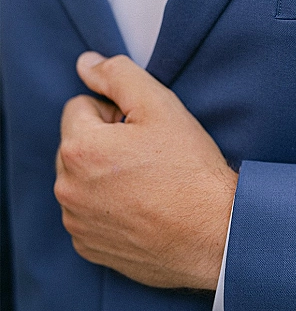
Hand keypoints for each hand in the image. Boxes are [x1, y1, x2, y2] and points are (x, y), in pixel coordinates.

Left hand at [54, 53, 237, 289]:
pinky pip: (89, 213)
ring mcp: (77, 223)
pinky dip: (108, 208)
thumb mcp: (159, 105)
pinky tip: (142, 209)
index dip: (115, 111)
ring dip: (104, 176)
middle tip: (148, 156)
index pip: (80, 106)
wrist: (213, 233)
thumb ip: (117, 75)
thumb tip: (85, 63)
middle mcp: (67, 189)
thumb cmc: (188, 168)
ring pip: (82, 180)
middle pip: (77, 144)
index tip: (143, 130)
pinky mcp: (89, 247)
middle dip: (105, 143)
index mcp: (78, 149)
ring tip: (148, 183)